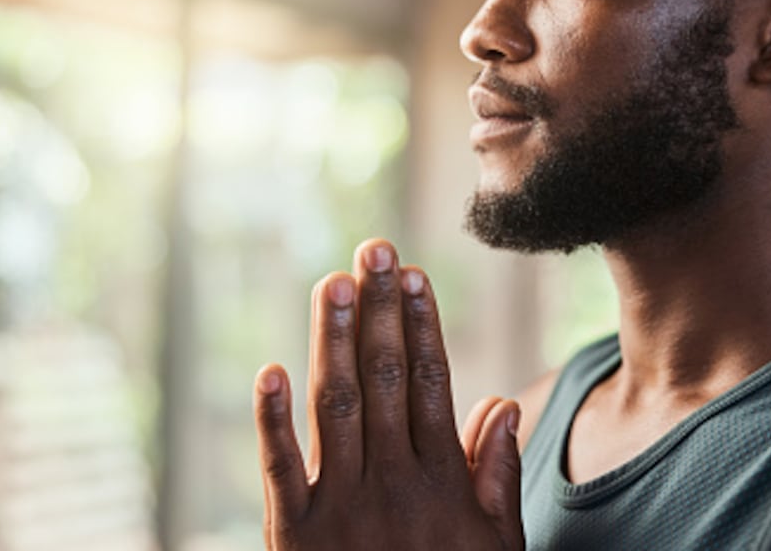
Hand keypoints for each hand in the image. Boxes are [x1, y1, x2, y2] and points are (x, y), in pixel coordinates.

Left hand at [253, 239, 523, 549]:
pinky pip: (280, 471)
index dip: (422, 326)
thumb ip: (496, 478)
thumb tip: (500, 403)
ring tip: (332, 282)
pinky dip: (271, 423)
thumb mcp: (496, 548)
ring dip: (331, 340)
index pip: (433, 384)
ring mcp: (341, 507)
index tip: (414, 277)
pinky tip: (270, 371)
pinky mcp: (295, 535)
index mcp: (443, 482)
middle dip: (379, 310)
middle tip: (374, 249)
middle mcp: (393, 482)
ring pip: (337, 407)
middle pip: (385, 379)